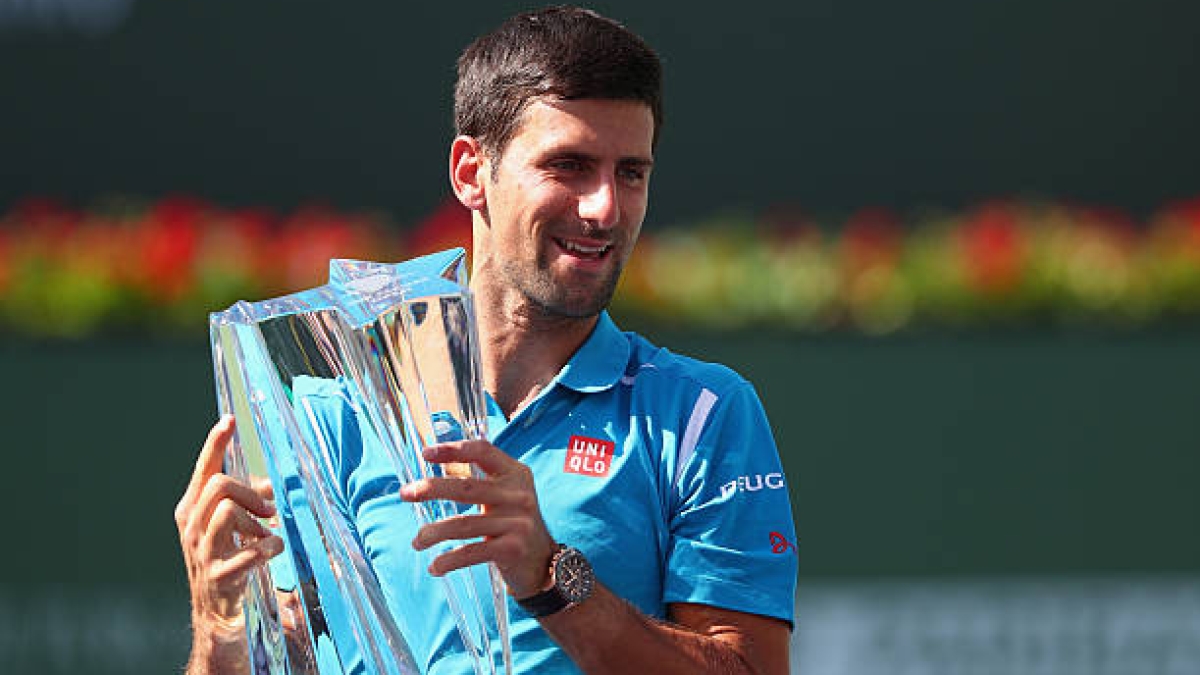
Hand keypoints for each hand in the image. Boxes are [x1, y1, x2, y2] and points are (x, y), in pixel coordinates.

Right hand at [175, 416, 282, 643]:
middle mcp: (190, 528)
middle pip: (219, 485)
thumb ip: (248, 500)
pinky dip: (268, 545)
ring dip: (255, 520)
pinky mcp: (219, 576)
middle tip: (267, 511)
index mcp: (191, 511)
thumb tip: (268, 484)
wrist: (216, 616)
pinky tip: (272, 549)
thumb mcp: (234, 526)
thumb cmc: (228, 563)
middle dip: (250, 492)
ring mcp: (201, 553)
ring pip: (226, 511)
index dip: (215, 443)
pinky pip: (248, 549)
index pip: (203, 469)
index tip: (229, 420)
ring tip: (264, 534)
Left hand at [400, 439, 557, 597]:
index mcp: (515, 474)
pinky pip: (471, 553)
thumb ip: (478, 483)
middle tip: (406, 493)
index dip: (452, 450)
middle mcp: (519, 495)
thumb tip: (431, 478)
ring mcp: (518, 523)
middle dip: (431, 489)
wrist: (543, 562)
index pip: (482, 452)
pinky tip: (435, 566)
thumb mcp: (505, 496)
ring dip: (433, 533)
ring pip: (464, 525)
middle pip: (467, 487)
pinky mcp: (513, 549)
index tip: (425, 453)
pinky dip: (448, 561)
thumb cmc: (514, 524)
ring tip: (417, 540)